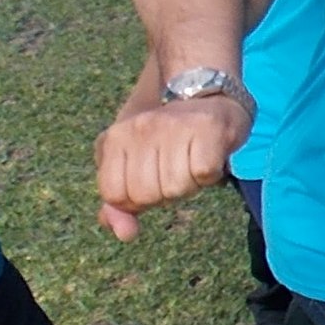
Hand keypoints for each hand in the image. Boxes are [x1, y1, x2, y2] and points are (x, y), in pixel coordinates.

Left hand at [93, 96, 246, 240]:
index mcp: (115, 138)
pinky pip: (204, 175)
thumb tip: (124, 234)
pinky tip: (208, 156)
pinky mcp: (209, 130)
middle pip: (147, 196)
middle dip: (163, 193)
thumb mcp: (131, 163)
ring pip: (177, 188)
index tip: (149, 176)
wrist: (206, 91)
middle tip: (174, 168)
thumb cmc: (165, 136)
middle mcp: (141, 129)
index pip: (115, 195)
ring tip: (191, 160)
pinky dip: (210, 174)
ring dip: (189, 183)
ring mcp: (174, 128)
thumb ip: (119, 202)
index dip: (135, 198)